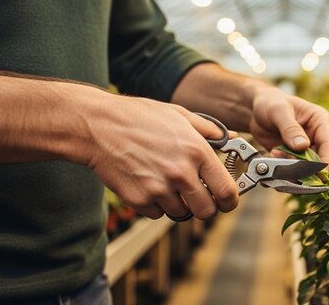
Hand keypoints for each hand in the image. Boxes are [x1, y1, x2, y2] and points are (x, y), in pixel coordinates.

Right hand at [84, 93, 237, 219]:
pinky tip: (149, 183)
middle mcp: (180, 173)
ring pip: (181, 213)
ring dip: (179, 203)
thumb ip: (210, 130)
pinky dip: (156, 204)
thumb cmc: (139, 117)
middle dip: (205, 206)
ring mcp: (158, 189)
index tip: (227, 200)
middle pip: (207, 211)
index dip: (231, 200)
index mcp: (197, 152)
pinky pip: (157, 213)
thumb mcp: (180, 115)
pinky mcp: (139, 200)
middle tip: (198, 195)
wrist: (98, 126)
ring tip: (167, 181)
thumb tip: (230, 138)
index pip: (227, 192)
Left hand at [249, 87, 328, 165]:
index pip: (328, 144)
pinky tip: (273, 156)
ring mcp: (305, 147)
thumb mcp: (279, 111)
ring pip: (306, 166)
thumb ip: (290, 128)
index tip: (320, 174)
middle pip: (319, 159)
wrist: (256, 109)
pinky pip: (293, 168)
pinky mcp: (293, 155)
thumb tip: (303, 146)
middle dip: (306, 168)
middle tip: (292, 169)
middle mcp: (315, 135)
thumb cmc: (270, 103)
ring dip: (293, 168)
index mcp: (320, 120)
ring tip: (277, 156)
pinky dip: (284, 167)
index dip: (325, 160)